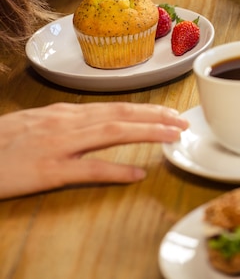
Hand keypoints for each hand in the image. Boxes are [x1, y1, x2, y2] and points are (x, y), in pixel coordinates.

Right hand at [0, 102, 187, 198]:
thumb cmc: (2, 142)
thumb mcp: (36, 123)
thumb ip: (65, 122)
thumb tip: (90, 122)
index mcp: (65, 113)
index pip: (115, 107)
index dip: (146, 109)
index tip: (169, 112)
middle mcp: (67, 122)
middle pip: (121, 115)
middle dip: (156, 116)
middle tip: (182, 121)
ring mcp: (59, 144)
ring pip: (112, 133)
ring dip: (147, 133)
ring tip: (172, 136)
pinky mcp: (48, 170)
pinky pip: (88, 169)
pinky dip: (115, 169)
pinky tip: (137, 173)